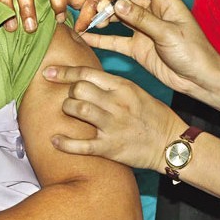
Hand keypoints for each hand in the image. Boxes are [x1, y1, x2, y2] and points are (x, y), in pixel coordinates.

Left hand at [42, 65, 187, 170]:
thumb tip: (86, 80)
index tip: (48, 72)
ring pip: (77, 109)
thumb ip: (112, 86)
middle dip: (68, 93)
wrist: (171, 143)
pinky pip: (80, 145)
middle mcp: (116, 104)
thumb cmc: (154, 116)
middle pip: (79, 89)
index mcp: (123, 87)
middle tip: (70, 98)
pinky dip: (64, 143)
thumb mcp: (136, 92)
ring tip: (68, 113)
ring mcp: (113, 126)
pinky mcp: (110, 148)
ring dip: (67, 110)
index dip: (64, 72)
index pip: (87, 74)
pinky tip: (55, 140)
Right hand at [81, 0, 219, 98]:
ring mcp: (143, 29)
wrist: (199, 80)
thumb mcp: (168, 33)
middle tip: (94, 8)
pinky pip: (115, 40)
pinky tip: (86, 37)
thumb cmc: (193, 52)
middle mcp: (151, 12)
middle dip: (108, 1)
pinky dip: (101, 39)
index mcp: (164, 2)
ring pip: (118, 18)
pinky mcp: (137, 47)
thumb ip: (142, 19)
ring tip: (87, 20)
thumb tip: (118, 4)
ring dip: (102, 18)